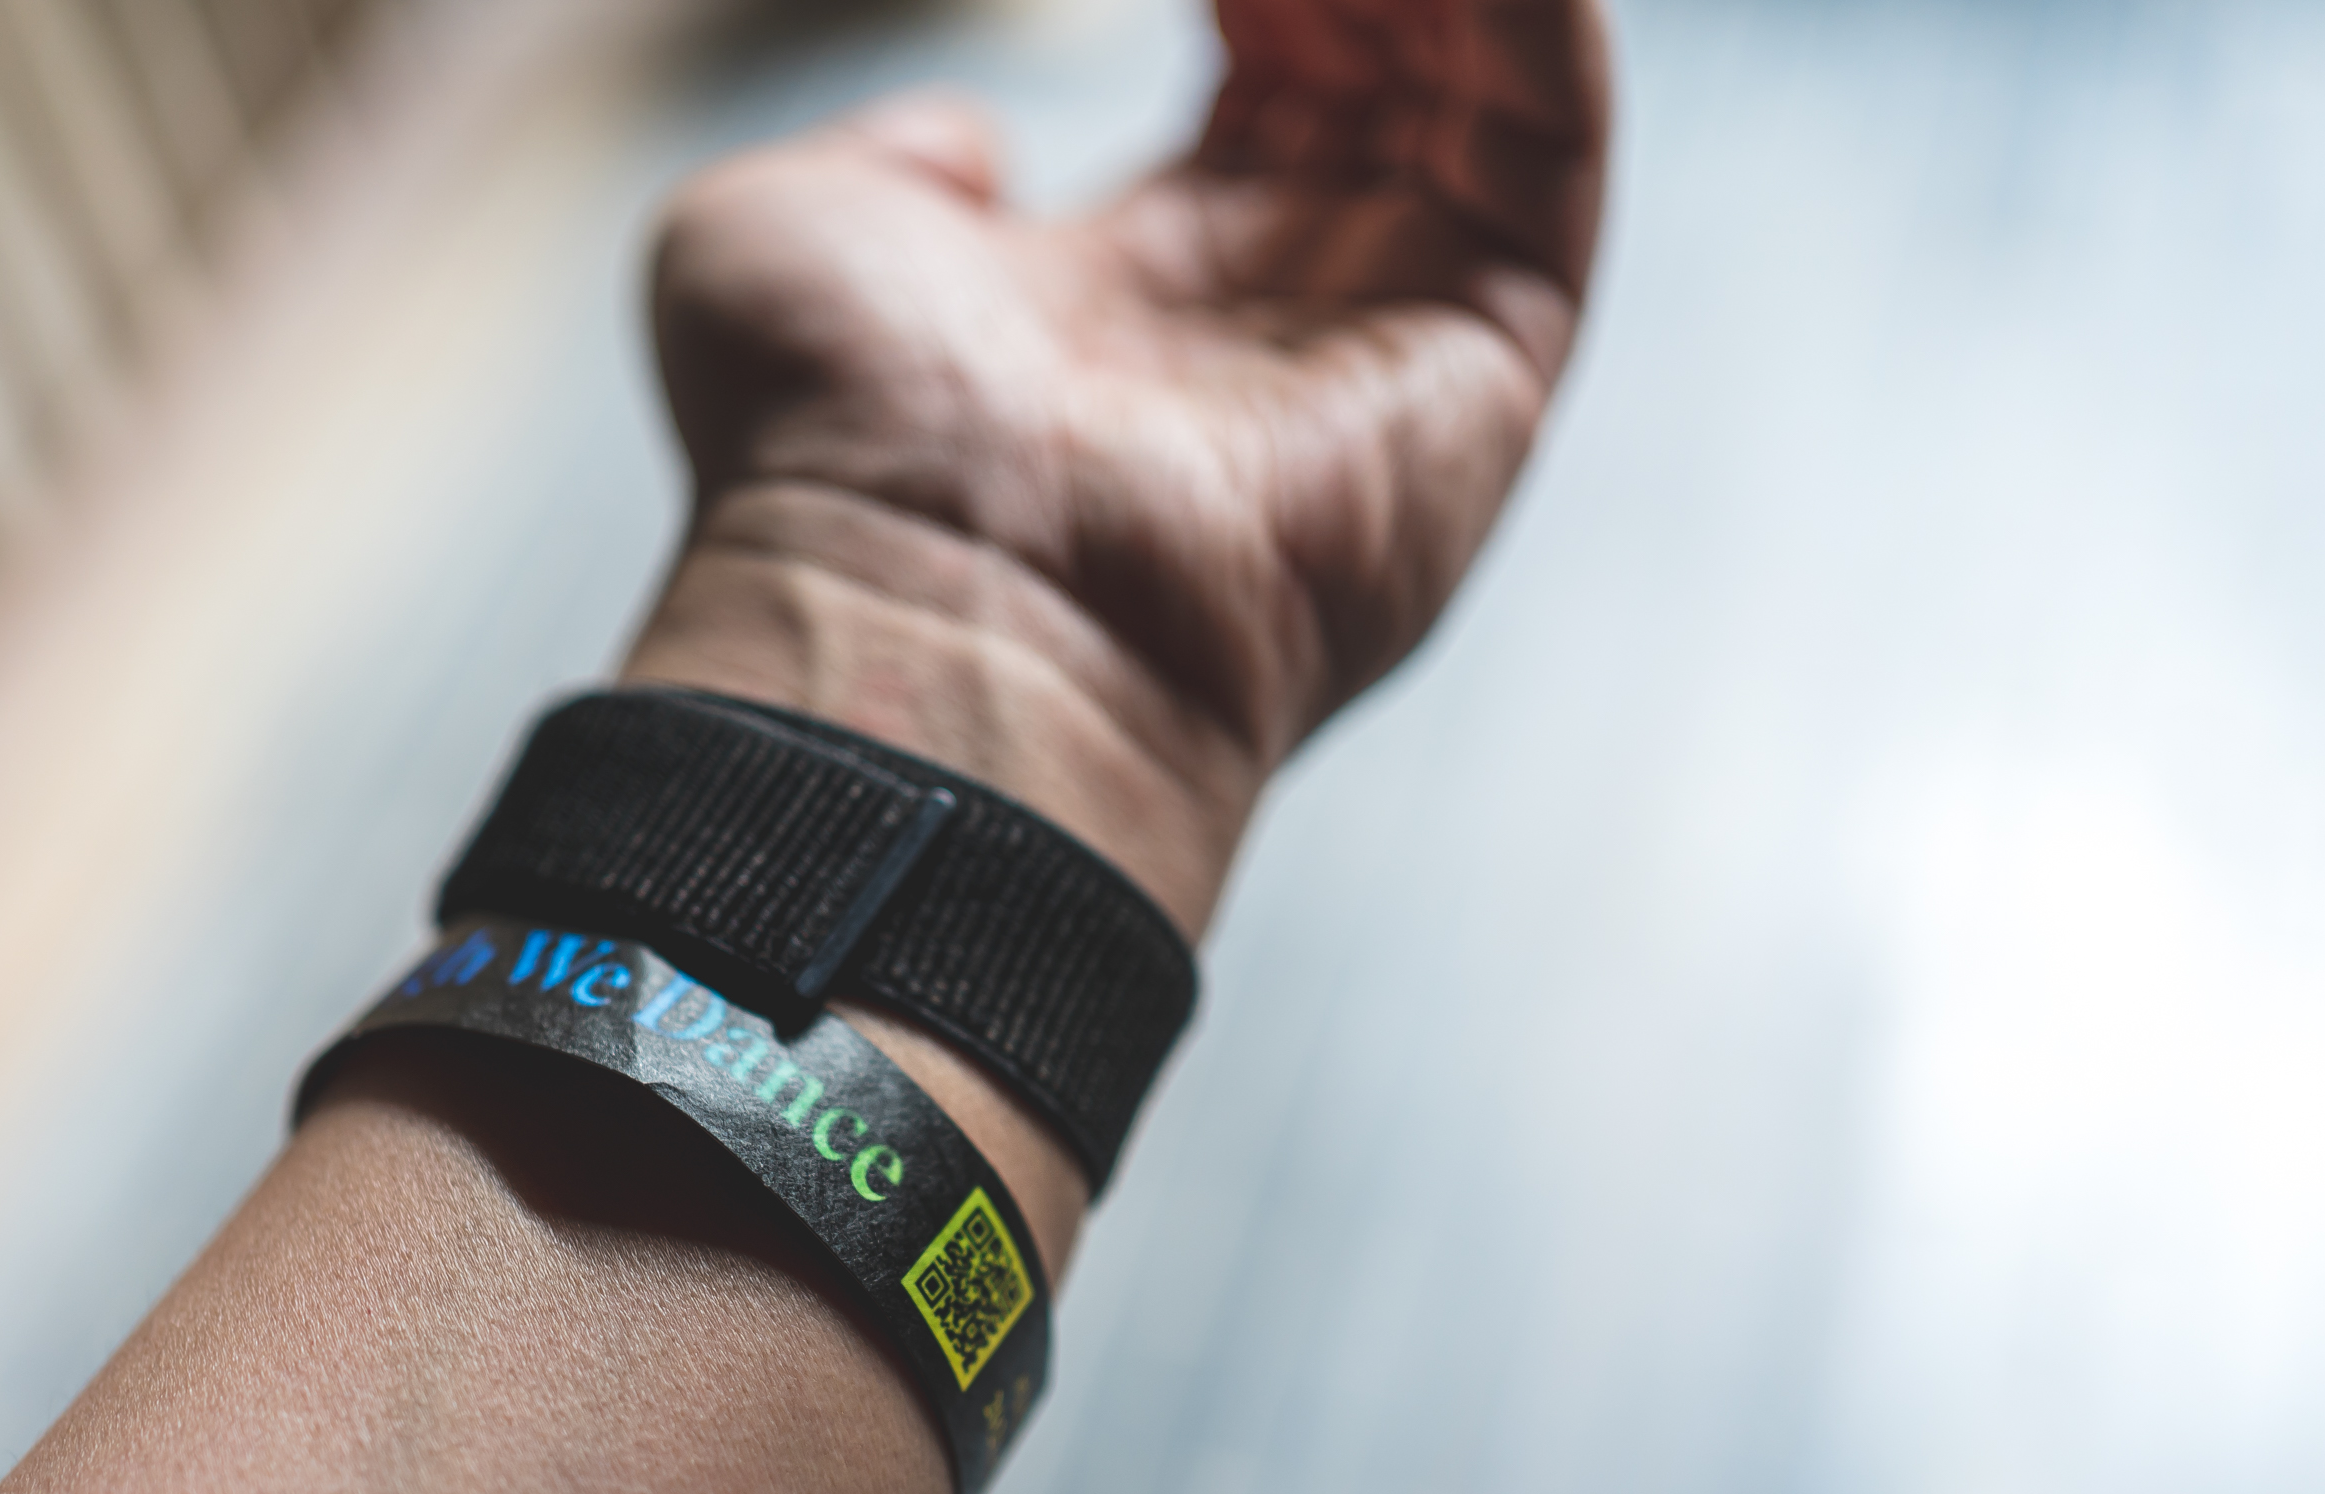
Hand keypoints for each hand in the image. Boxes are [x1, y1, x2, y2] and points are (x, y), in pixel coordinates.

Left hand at [626, 0, 1610, 938]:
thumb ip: (884, 164)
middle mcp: (1280, 324)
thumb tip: (976, 146)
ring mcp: (1394, 348)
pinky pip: (1555, 144)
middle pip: (1390, 82)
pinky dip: (1531, 18)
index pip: (1265, 92)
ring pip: (1487, 96)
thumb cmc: (822, 452)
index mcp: (1135, 299)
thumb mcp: (784, 237)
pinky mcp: (1486, 367)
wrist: (922, 591)